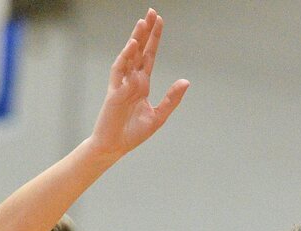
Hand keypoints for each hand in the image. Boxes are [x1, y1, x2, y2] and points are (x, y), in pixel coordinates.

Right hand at [89, 9, 188, 160]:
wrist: (114, 147)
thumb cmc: (133, 134)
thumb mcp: (158, 117)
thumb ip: (171, 99)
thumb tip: (186, 81)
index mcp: (142, 84)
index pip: (149, 56)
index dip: (154, 39)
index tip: (159, 21)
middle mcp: (132, 80)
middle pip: (139, 50)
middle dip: (145, 32)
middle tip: (152, 12)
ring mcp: (122, 84)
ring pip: (129, 56)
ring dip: (136, 39)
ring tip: (143, 22)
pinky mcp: (114, 91)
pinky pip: (119, 70)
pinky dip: (125, 57)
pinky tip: (132, 44)